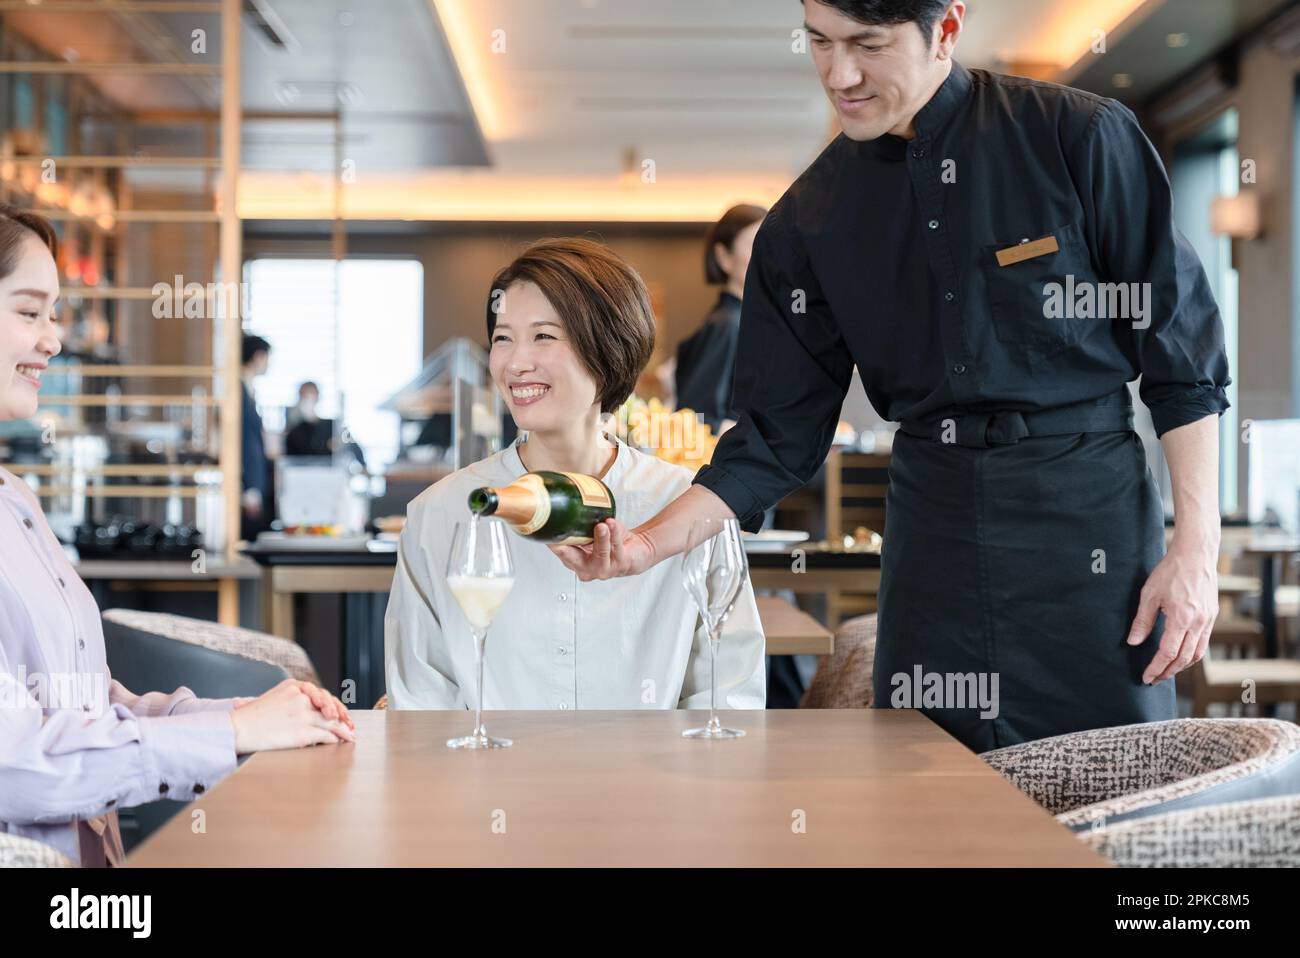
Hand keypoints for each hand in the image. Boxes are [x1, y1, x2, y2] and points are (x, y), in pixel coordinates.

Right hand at [229, 679, 355, 754]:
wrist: (239, 729)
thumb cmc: (251, 717)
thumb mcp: (273, 698)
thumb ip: (292, 699)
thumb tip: (310, 707)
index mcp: (294, 685)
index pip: (321, 693)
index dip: (334, 704)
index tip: (340, 713)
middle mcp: (301, 697)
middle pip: (330, 706)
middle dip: (342, 717)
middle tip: (350, 726)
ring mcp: (304, 714)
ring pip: (331, 722)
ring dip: (343, 730)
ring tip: (350, 737)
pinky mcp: (303, 732)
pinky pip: (326, 735)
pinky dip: (334, 739)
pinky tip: (338, 743)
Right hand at [549, 518, 655, 580]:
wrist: (636, 552)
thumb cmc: (609, 542)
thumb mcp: (590, 532)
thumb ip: (580, 522)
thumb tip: (570, 494)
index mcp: (573, 559)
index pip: (557, 549)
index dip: (550, 539)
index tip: (545, 526)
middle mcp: (584, 568)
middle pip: (570, 559)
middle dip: (564, 549)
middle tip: (560, 539)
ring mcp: (602, 569)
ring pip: (599, 554)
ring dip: (600, 538)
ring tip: (601, 526)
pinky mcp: (619, 565)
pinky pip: (616, 547)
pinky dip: (614, 534)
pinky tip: (612, 524)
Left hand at [1126, 545, 1218, 684]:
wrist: (1196, 555)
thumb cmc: (1170, 571)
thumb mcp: (1149, 594)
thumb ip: (1142, 621)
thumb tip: (1133, 642)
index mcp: (1182, 619)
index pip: (1168, 653)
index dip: (1156, 668)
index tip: (1146, 677)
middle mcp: (1198, 623)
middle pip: (1183, 658)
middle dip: (1168, 672)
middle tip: (1154, 680)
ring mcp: (1208, 621)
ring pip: (1196, 653)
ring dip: (1181, 666)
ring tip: (1166, 672)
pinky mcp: (1212, 616)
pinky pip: (1203, 643)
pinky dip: (1191, 654)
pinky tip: (1180, 656)